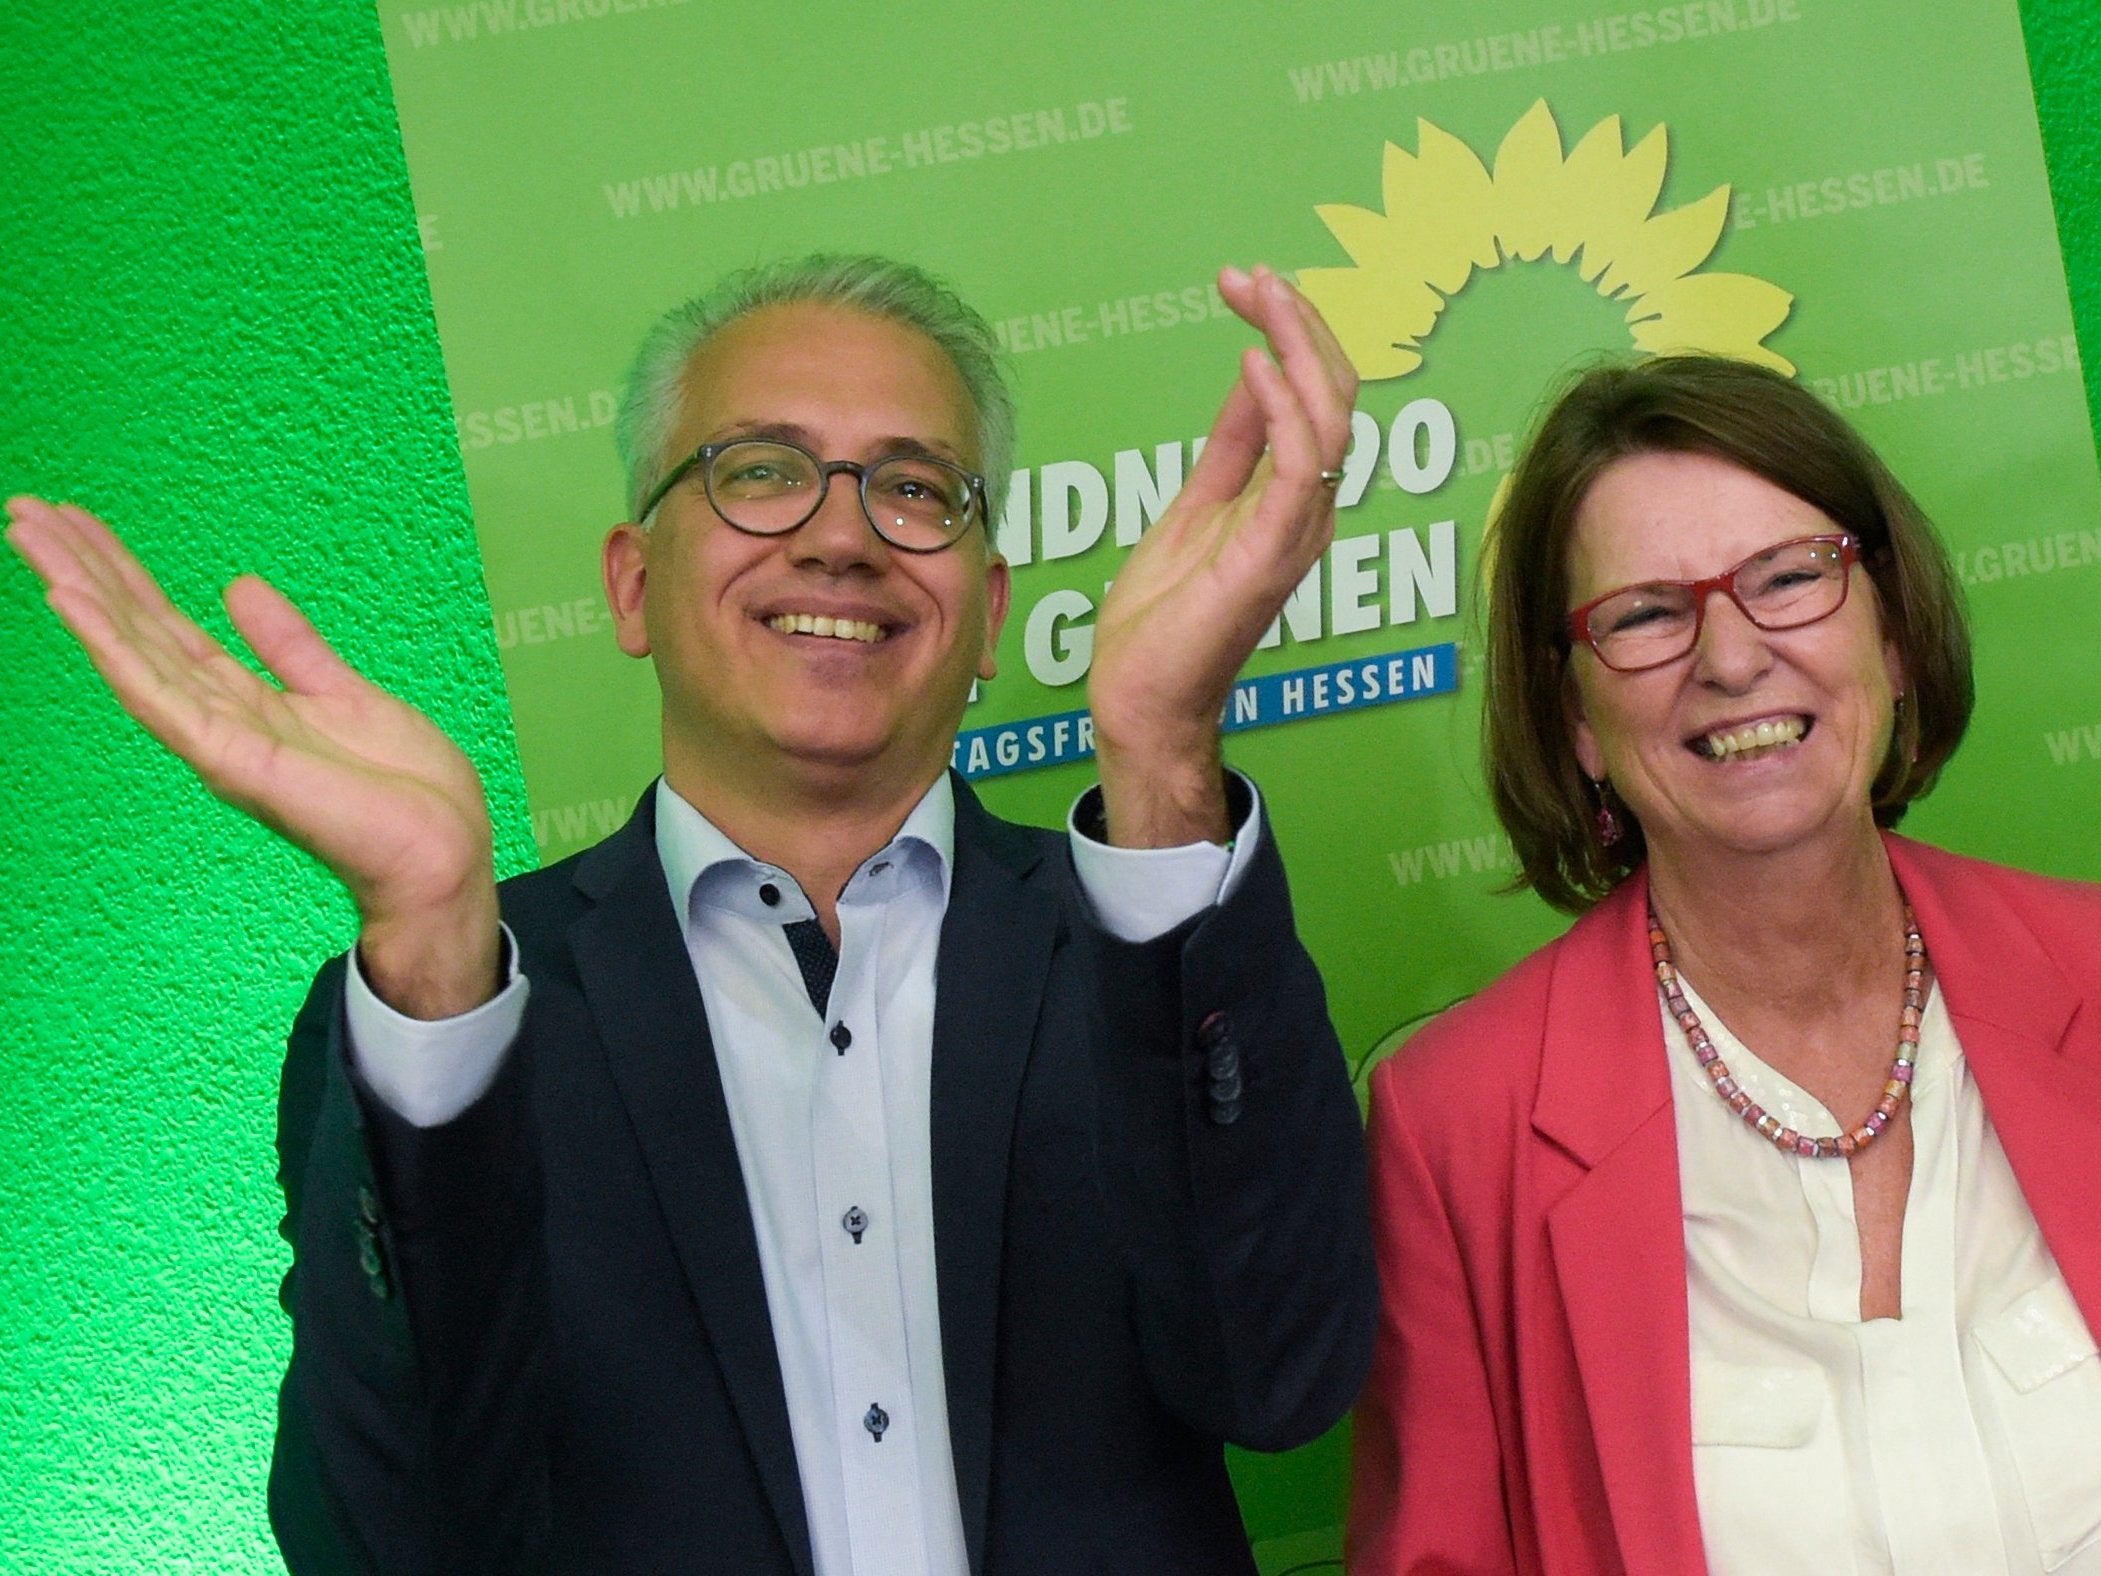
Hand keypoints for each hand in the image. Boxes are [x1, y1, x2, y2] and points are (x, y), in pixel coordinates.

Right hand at [6, 497, 501, 1017]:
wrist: (444, 853)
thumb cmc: (406, 792)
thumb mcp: (345, 694)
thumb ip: (288, 646)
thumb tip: (239, 588)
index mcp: (246, 702)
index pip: (166, 626)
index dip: (121, 573)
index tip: (75, 521)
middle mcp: (220, 720)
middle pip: (137, 631)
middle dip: (82, 569)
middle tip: (26, 509)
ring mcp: (221, 741)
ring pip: (134, 653)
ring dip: (81, 594)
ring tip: (31, 537)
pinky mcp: (234, 760)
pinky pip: (161, 698)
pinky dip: (115, 649)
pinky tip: (74, 603)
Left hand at [1088, 266, 1355, 846]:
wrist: (1143, 698)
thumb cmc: (1164, 618)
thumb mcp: (1197, 503)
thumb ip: (1233, 443)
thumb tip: (1253, 369)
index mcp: (1292, 495)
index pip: (1317, 393)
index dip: (1292, 330)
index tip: (1246, 283)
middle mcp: (1309, 508)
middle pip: (1336, 393)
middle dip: (1300, 322)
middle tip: (1252, 275)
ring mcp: (1296, 531)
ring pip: (1330, 416)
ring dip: (1299, 344)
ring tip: (1260, 294)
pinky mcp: (1271, 553)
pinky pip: (1299, 466)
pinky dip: (1281, 406)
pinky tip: (1252, 362)